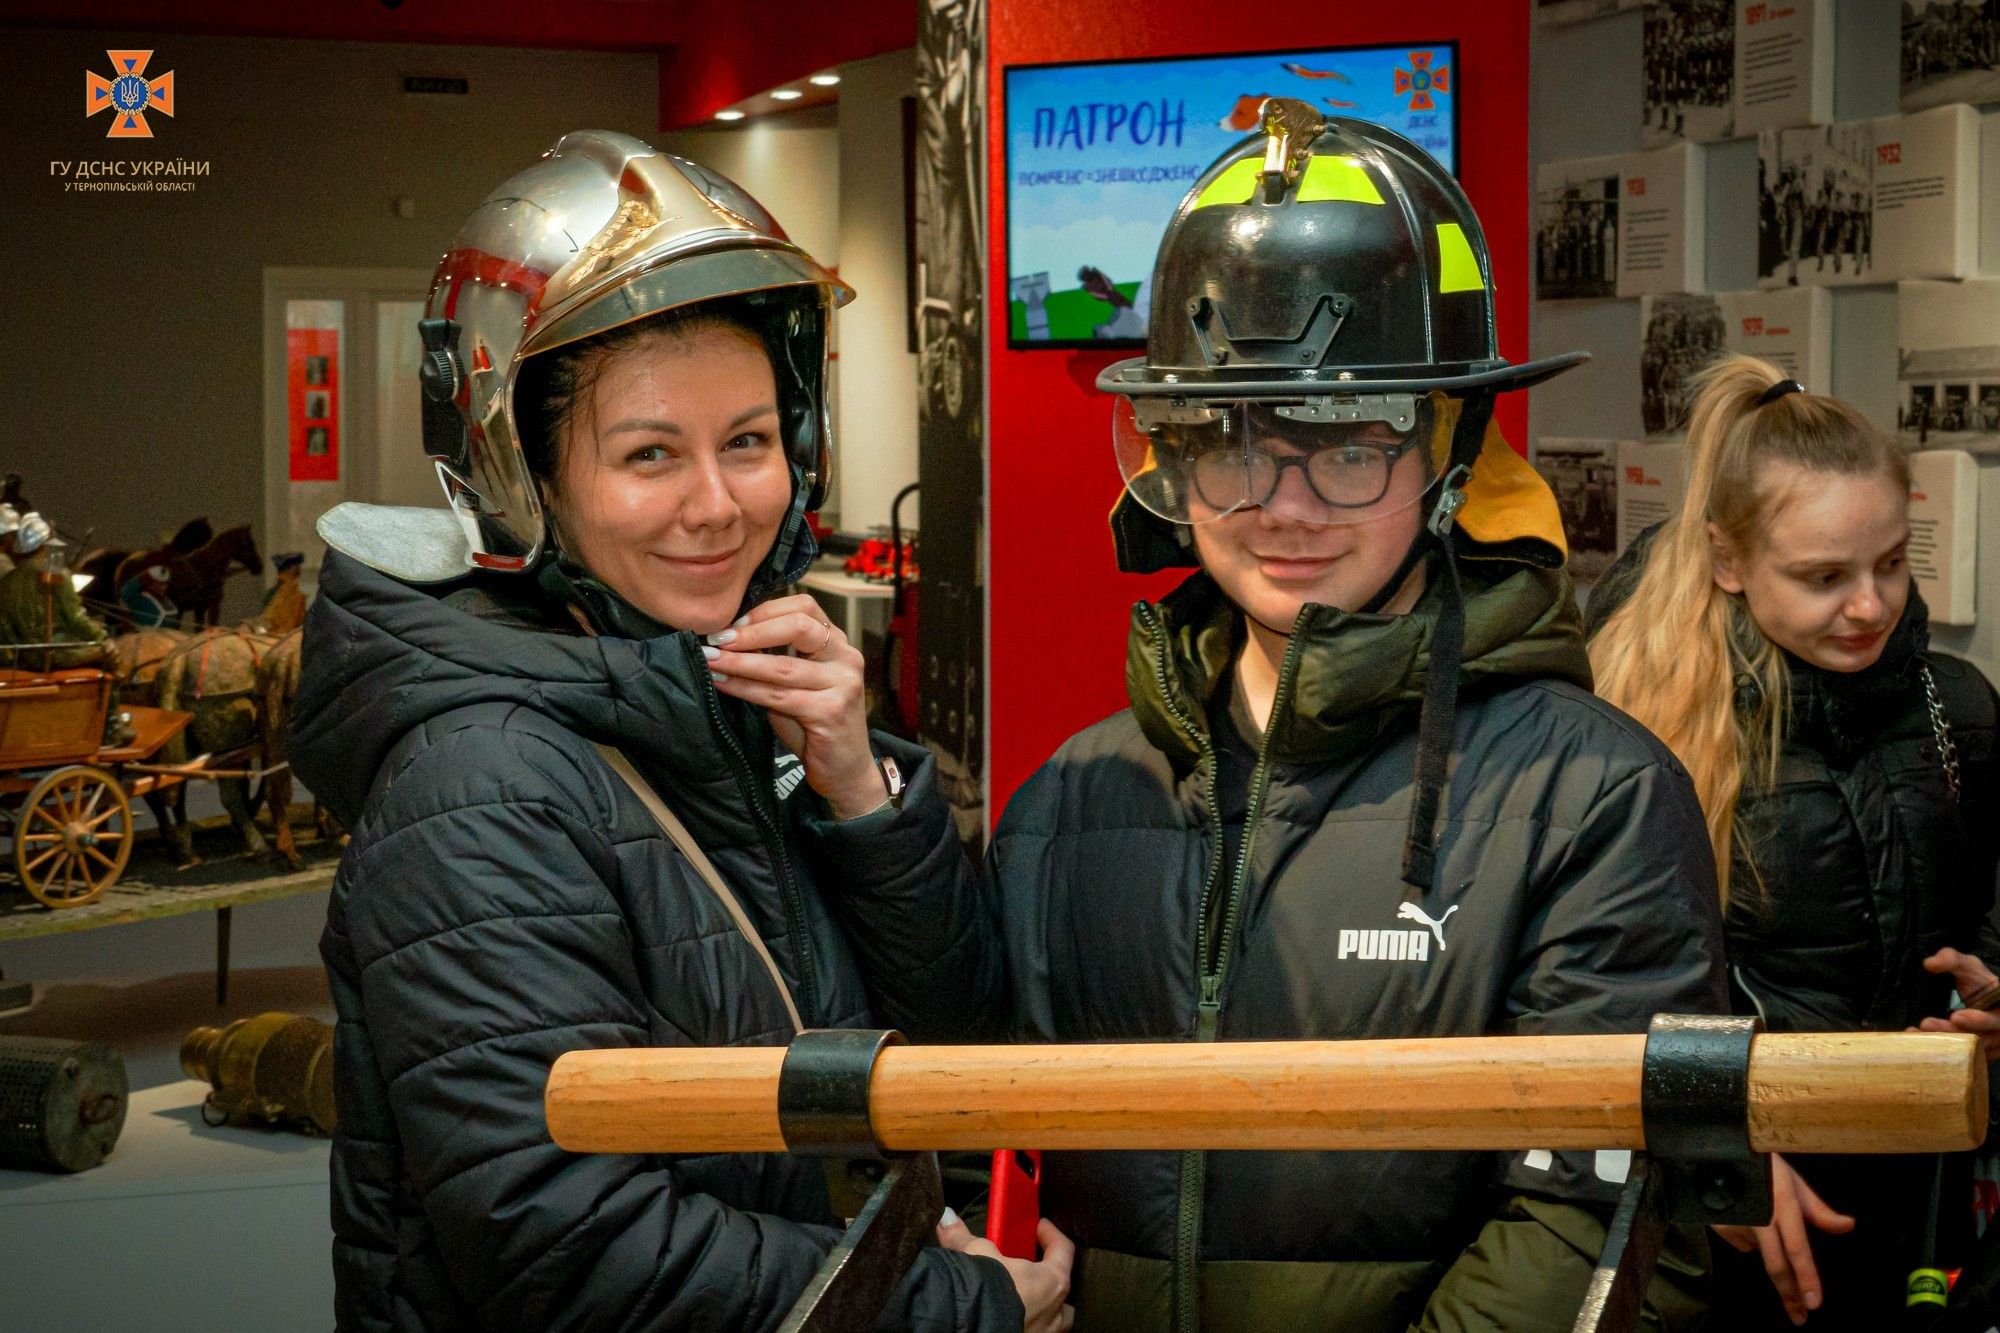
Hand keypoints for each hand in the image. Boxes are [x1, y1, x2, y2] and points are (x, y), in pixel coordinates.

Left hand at [702, 596, 881, 818]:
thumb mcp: (797, 682)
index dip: (765, 611)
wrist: (844, 769)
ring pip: (782, 666)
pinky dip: (745, 689)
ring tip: (710, 659)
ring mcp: (843, 684)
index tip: (732, 622)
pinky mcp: (831, 712)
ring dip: (740, 661)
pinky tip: (723, 684)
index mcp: (838, 643)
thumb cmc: (814, 724)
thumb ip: (775, 657)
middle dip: (752, 631)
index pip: (804, 606)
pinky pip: (778, 696)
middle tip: (717, 638)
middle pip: (799, 625)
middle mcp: (846, 657)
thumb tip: (728, 636)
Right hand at [937, 1208, 1073, 1332]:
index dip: (1051, 1234)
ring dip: (1045, 1311)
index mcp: (1051, 1281)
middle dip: (1051, 1283)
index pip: (1063, 1249)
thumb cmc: (986, 1287)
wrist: (973, 1327)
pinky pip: (1036, 1332)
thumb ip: (962, 1236)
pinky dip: (1028, 1325)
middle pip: (1063, 1292)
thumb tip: (947, 1217)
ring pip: (1056, 1321)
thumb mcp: (974, 1254)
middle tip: (1033, 1272)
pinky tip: (1010, 1319)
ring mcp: (1044, 1332)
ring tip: (1025, 1303)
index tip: (1039, 1226)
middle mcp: (1054, 1310)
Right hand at [1712, 1154, 1852, 1325]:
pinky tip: (1742, 1215)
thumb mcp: (1794, 1180)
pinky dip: (1745, 1235)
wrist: (1715, 1149)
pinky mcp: (1717, 1224)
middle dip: (1789, 1294)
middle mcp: (1758, 1218)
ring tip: (1760, 1214)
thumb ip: (1819, 1209)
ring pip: (1758, 1250)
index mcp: (1782, 1205)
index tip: (1814, 1303)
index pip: (1798, 1250)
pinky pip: (1740, 1241)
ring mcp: (1735, 1222)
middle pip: (1776, 1266)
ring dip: (1764, 1245)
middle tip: (1800, 1316)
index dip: (1806, 1279)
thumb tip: (1849, 1226)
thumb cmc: (1761, 1161)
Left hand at [1918, 948, 1999, 1059]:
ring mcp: (1990, 1044)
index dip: (1980, 1020)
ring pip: (1967, 1049)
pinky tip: (1915, 1040)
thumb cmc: (1977, 981)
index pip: (1997, 1019)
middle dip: (1953, 1032)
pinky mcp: (1975, 1053)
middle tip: (1927, 1023)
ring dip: (1942, 1042)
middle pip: (1980, 1037)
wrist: (1980, 999)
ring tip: (1916, 1033)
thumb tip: (1930, 963)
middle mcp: (1999, 1030)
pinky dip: (1938, 1048)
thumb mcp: (1967, 965)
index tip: (1956, 1016)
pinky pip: (1958, 1055)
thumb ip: (1951, 959)